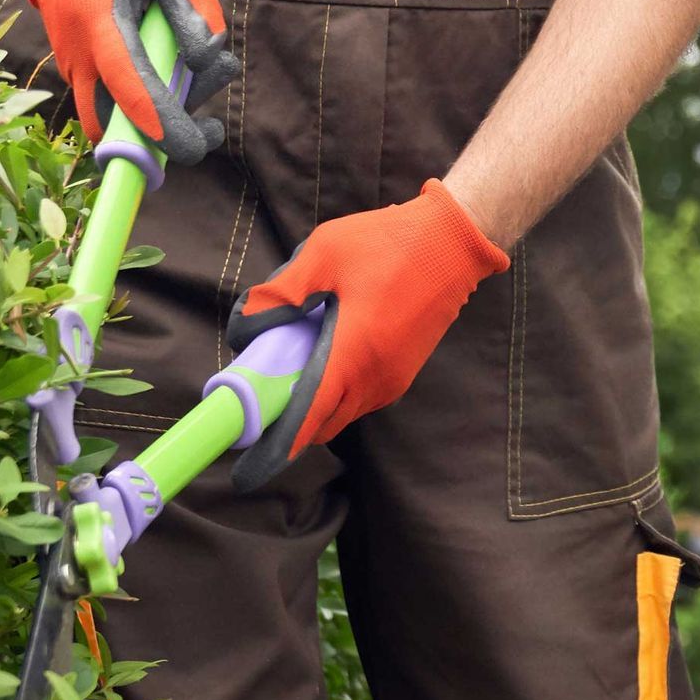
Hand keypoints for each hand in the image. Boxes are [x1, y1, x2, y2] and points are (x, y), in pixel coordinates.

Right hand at [0, 0, 238, 164]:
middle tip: (208, 128)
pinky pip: (110, 104)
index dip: (150, 115)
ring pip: (111, 120)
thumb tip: (209, 55)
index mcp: (96, 16)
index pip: (123, 77)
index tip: (178, 142)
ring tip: (197, 90)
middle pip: (112, 122)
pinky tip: (170, 72)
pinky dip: (141, 105)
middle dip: (158, 139)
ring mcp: (72, 66)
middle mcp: (77, 52)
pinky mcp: (78, 72)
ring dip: (153, 122)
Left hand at [225, 180, 509, 490]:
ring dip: (314, 407)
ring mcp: (394, 380)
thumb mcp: (324, 254)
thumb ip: (281, 293)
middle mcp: (377, 379)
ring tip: (285, 375)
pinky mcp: (404, 372)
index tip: (249, 459)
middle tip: (258, 402)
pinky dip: (335, 394)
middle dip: (288, 423)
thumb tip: (245, 328)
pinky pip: (360, 398)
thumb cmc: (388, 243)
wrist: (454, 241)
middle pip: (323, 423)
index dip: (279, 440)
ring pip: (343, 412)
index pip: (310, 416)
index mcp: (354, 354)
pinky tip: (319, 363)